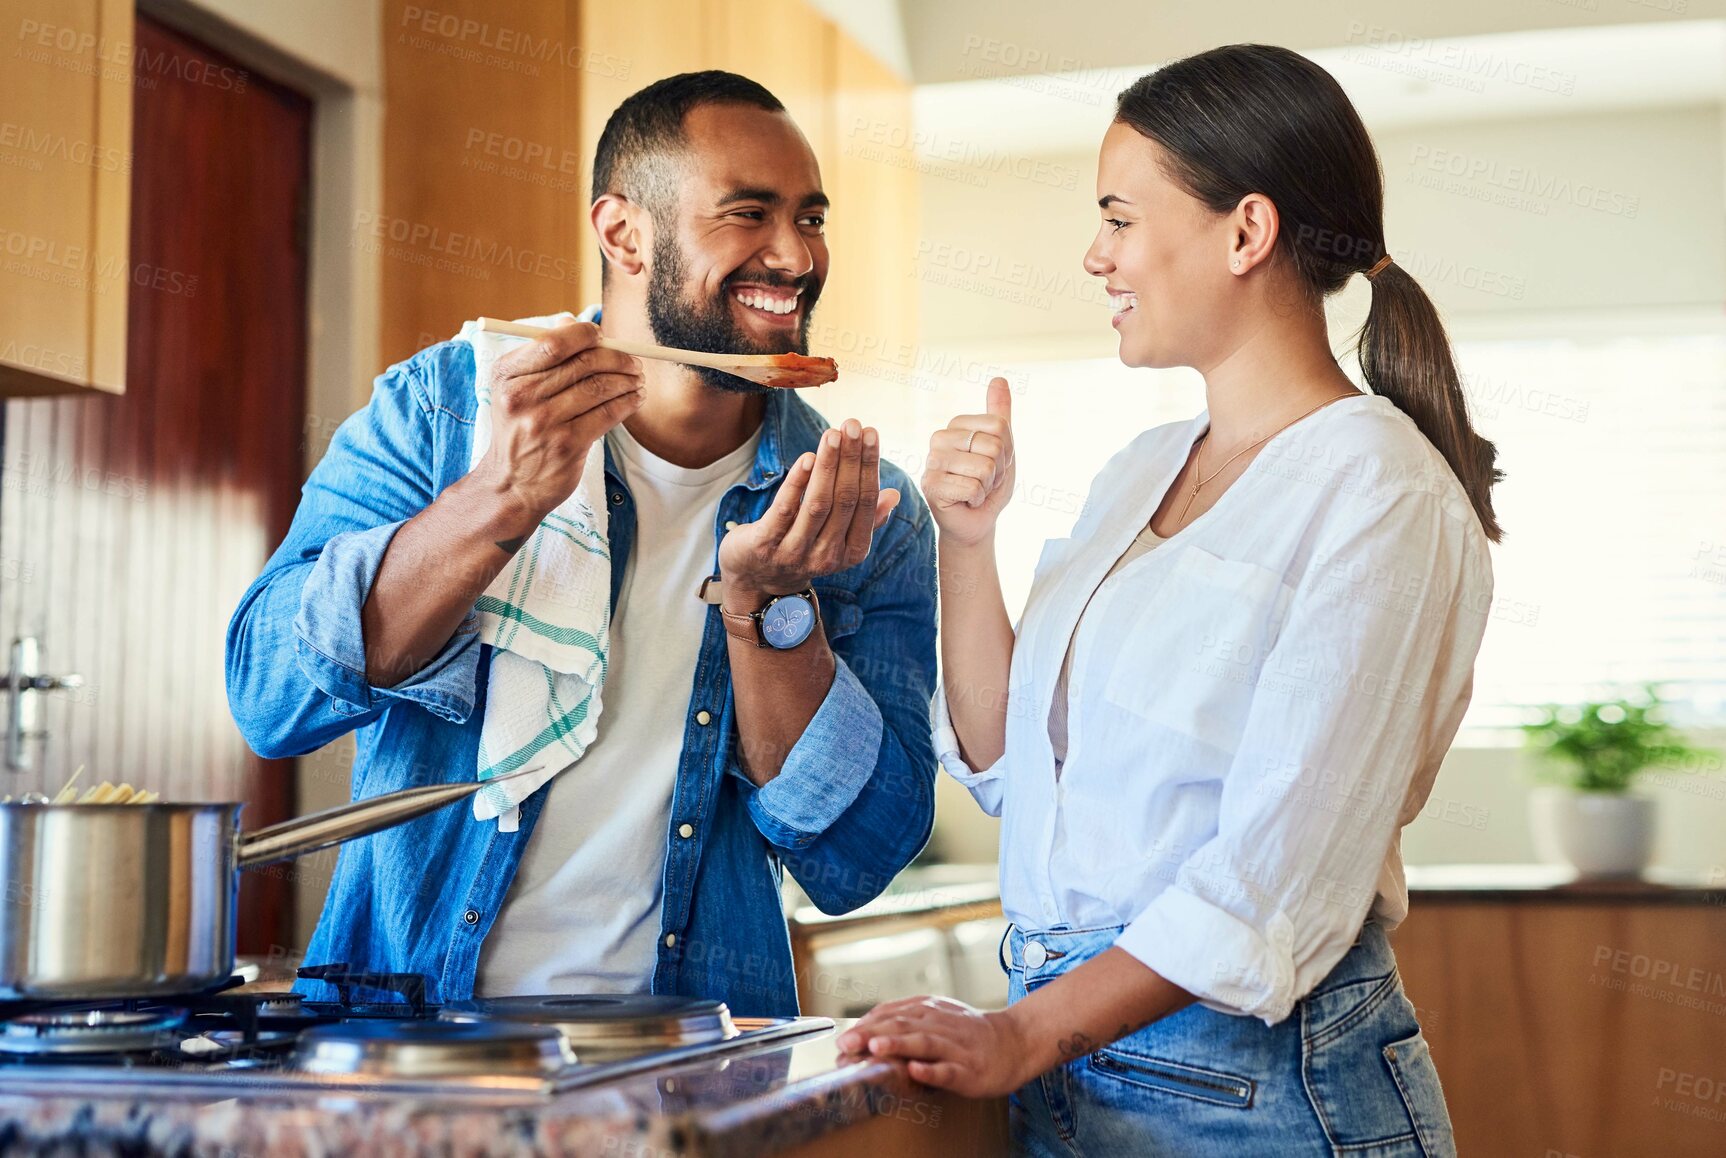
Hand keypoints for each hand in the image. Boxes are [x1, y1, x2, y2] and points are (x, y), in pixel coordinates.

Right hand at [474, 320, 644, 530]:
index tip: (603, 336)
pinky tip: (635, 399)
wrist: (511, 484)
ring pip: (600, 388)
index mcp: (507, 375)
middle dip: (617, 358)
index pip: (554, 343)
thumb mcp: (515, 389)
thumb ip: (543, 357)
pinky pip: (608, 414)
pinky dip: (628, 403)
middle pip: (583, 363)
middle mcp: (522, 397)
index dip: (586, 335)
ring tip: (637, 380)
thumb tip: (574, 323)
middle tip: (633, 362)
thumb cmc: (519, 430)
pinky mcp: (568, 445)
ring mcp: (545, 422)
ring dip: (627, 380)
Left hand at [719, 419, 899, 603]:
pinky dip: (797, 483)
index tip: (870, 434)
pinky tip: (807, 458)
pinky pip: (785, 510)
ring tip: (832, 434)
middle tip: (852, 424)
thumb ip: (866, 520)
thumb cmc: (804, 550)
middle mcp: (827, 555)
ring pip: (818, 504)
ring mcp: (795, 552)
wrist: (757, 581)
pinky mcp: (765, 545)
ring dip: (827, 466)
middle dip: (851, 459)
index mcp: (850, 552)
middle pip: (844, 500)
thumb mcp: (839, 541)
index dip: (869, 466)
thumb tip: (894, 495)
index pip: (865, 503)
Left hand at [835, 995, 1035, 1098]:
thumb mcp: (936, 1017)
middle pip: (902, 1024)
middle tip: (847, 1044)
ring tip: (875, 1048)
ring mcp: (955, 1047)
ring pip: (924, 1042)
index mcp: (928, 1011)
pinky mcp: (969, 1069)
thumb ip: (905, 1021)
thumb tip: (866, 1030)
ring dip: (898, 1044)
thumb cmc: (968, 1033)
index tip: (842, 1040)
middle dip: (871, 1034)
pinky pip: (949, 1069)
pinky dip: (932, 1070)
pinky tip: (917, 1070)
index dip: (865, 1025)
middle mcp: (939, 1025)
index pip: (891, 1013)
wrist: (1014, 1041)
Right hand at [923, 378, 1014, 546]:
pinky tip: (965, 501)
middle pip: (993, 446)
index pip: (999, 427)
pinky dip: (977, 499)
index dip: (1007, 452)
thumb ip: (999, 414)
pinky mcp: (930, 485)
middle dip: (998, 470)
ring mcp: (932, 461)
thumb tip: (998, 379)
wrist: (977, 520)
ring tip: (974, 490)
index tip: (993, 464)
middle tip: (984, 481)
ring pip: (984, 468)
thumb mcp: (1002, 447)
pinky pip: (972, 487)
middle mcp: (939, 438)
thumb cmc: (988, 484)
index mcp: (955, 425)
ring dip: (987, 487)